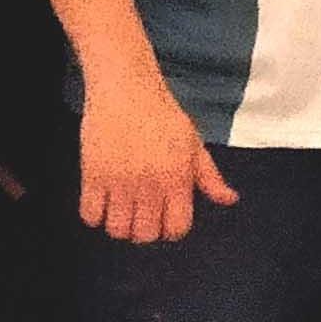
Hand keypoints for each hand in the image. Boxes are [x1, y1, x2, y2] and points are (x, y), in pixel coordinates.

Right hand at [82, 71, 234, 244]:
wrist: (125, 86)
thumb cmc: (162, 113)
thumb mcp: (193, 143)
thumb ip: (210, 176)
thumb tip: (230, 200)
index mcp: (177, 178)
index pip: (177, 228)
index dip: (171, 229)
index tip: (164, 217)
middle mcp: (149, 184)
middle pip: (145, 235)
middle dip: (144, 230)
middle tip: (140, 213)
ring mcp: (119, 181)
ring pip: (117, 230)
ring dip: (119, 224)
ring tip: (120, 207)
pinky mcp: (92, 174)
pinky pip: (90, 215)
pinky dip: (95, 214)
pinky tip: (102, 199)